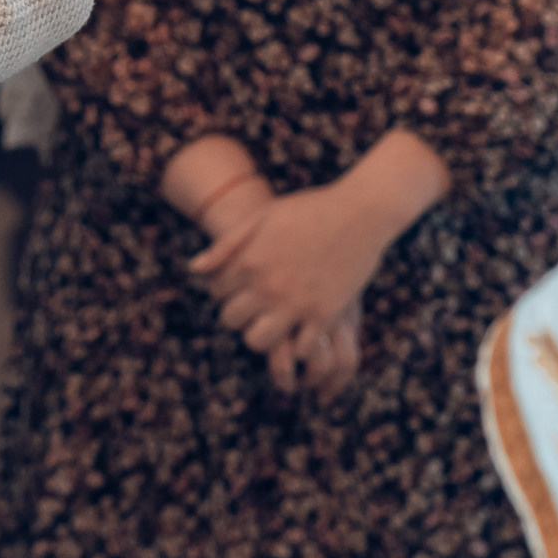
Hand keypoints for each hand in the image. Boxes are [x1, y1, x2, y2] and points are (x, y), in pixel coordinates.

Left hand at [192, 184, 394, 384]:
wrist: (361, 212)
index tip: (243, 285)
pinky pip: (299, 348)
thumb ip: (227, 244)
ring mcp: (296, 303)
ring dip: (263, 334)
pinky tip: (304, 326)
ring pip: (259, 341)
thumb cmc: (310, 209)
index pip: (217, 292)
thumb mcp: (264, 216)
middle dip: (240, 314)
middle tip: (256, 306)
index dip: (227, 290)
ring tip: (274, 322)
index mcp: (249, 259)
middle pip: (232, 320)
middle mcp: (267, 285)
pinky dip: (298, 343)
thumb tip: (195, 270)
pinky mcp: (324, 315)